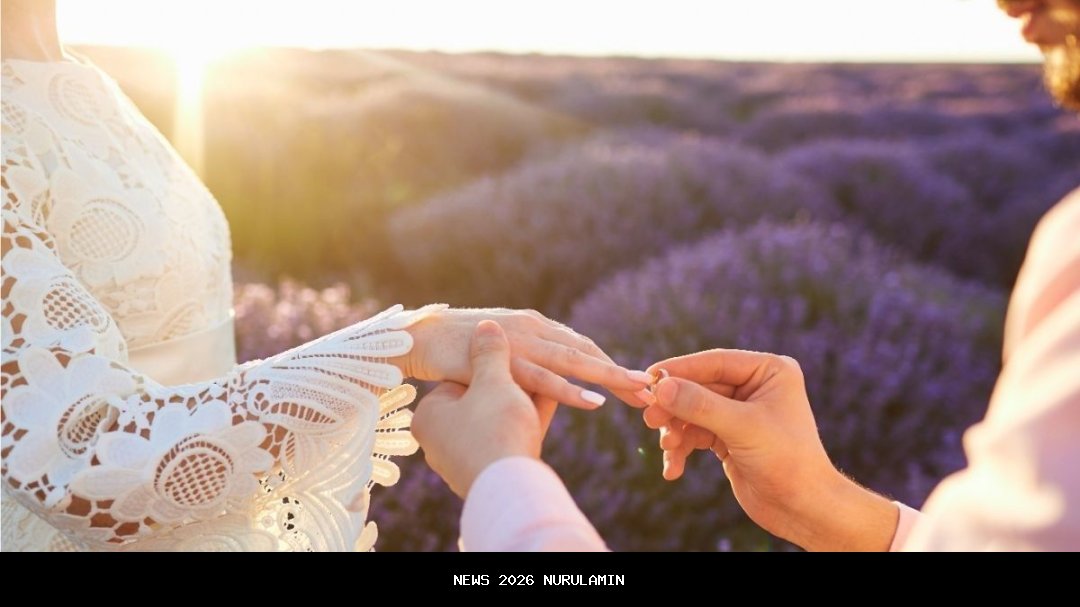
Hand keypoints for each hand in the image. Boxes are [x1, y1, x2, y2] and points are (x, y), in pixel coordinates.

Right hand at [395, 308, 653, 409]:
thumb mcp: (499, 351)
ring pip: (573, 364)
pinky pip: (543, 379)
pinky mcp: (503, 362)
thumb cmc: (457, 348)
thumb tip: (544, 378)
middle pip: (587, 354)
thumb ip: (524, 359)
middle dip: (621, 372)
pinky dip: (570, 391)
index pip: (582, 347)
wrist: (420, 338)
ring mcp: (520, 344)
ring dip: (608, 378)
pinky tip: (594, 403)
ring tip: (637, 392)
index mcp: (536, 326)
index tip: (638, 381)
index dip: (610, 364)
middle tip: (653, 389)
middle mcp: (534, 329)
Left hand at [412, 320, 556, 496]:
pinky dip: (527, 422)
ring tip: (553, 384)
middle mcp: (440, 438)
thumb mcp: (492, 382)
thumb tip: (487, 325)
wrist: (510, 491)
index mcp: (431, 413)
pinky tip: (550, 403)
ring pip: (501, 419)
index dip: (495, 365)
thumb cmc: (496, 430)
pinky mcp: (487, 474)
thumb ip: (490, 352)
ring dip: (527, 401)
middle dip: (517, 383)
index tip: (514, 354)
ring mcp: (462, 459)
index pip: (464, 378)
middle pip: (485, 399)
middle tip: (539, 367)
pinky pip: (508, 439)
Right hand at [645, 349, 898, 550]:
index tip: (649, 378)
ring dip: (676, 430)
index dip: (680, 370)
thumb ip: (700, 405)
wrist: (803, 508)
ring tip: (667, 448)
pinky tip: (673, 469)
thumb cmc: (787, 461)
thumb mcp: (742, 428)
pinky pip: (695, 433)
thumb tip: (660, 387)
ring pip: (692, 411)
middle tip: (650, 419)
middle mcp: (754, 387)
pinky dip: (682, 449)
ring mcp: (740, 412)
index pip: (715, 362)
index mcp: (769, 371)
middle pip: (699, 387)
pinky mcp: (729, 436)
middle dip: (674, 406)